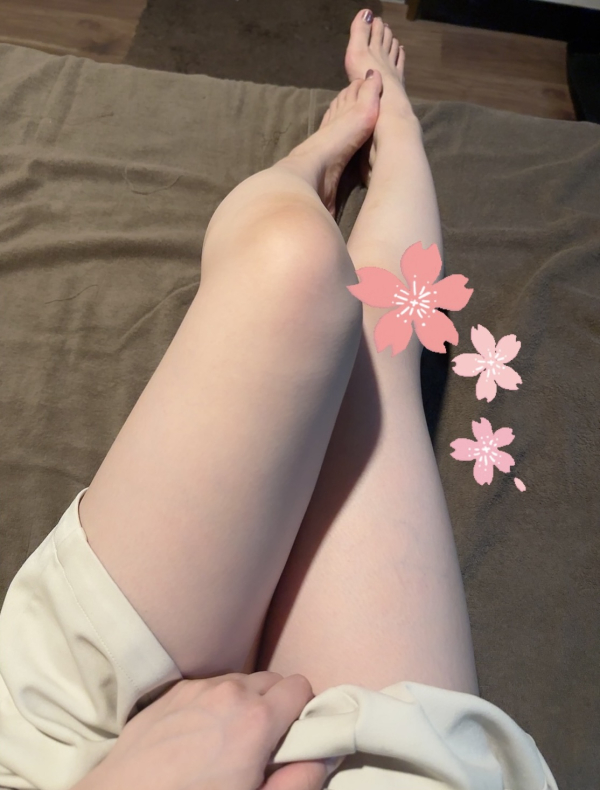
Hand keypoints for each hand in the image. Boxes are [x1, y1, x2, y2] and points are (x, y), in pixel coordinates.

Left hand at [75, 671, 332, 789]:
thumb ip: (299, 781)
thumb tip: (322, 755)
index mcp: (256, 719)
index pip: (301, 686)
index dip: (304, 714)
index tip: (294, 740)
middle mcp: (229, 691)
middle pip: (273, 680)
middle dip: (277, 708)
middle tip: (264, 747)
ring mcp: (198, 688)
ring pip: (242, 682)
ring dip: (246, 704)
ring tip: (229, 743)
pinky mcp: (173, 692)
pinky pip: (211, 686)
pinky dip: (217, 704)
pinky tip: (202, 737)